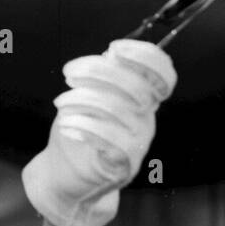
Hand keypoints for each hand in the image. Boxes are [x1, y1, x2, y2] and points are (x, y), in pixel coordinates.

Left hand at [22, 39, 176, 225]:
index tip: (114, 48)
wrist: (64, 177)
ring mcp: (137, 145)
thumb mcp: (90, 97)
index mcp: (141, 100)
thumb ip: (104, 77)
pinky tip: (67, 125)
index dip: (146, 56)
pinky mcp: (120, 166)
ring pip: (120, 112)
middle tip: (69, 73)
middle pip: (138, 88)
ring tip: (61, 102)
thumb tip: (111, 56)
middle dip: (100, 71)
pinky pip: (112, 142)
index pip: (163, 75)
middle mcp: (145, 120)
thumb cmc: (78, 131)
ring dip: (85, 99)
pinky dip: (85, 127)